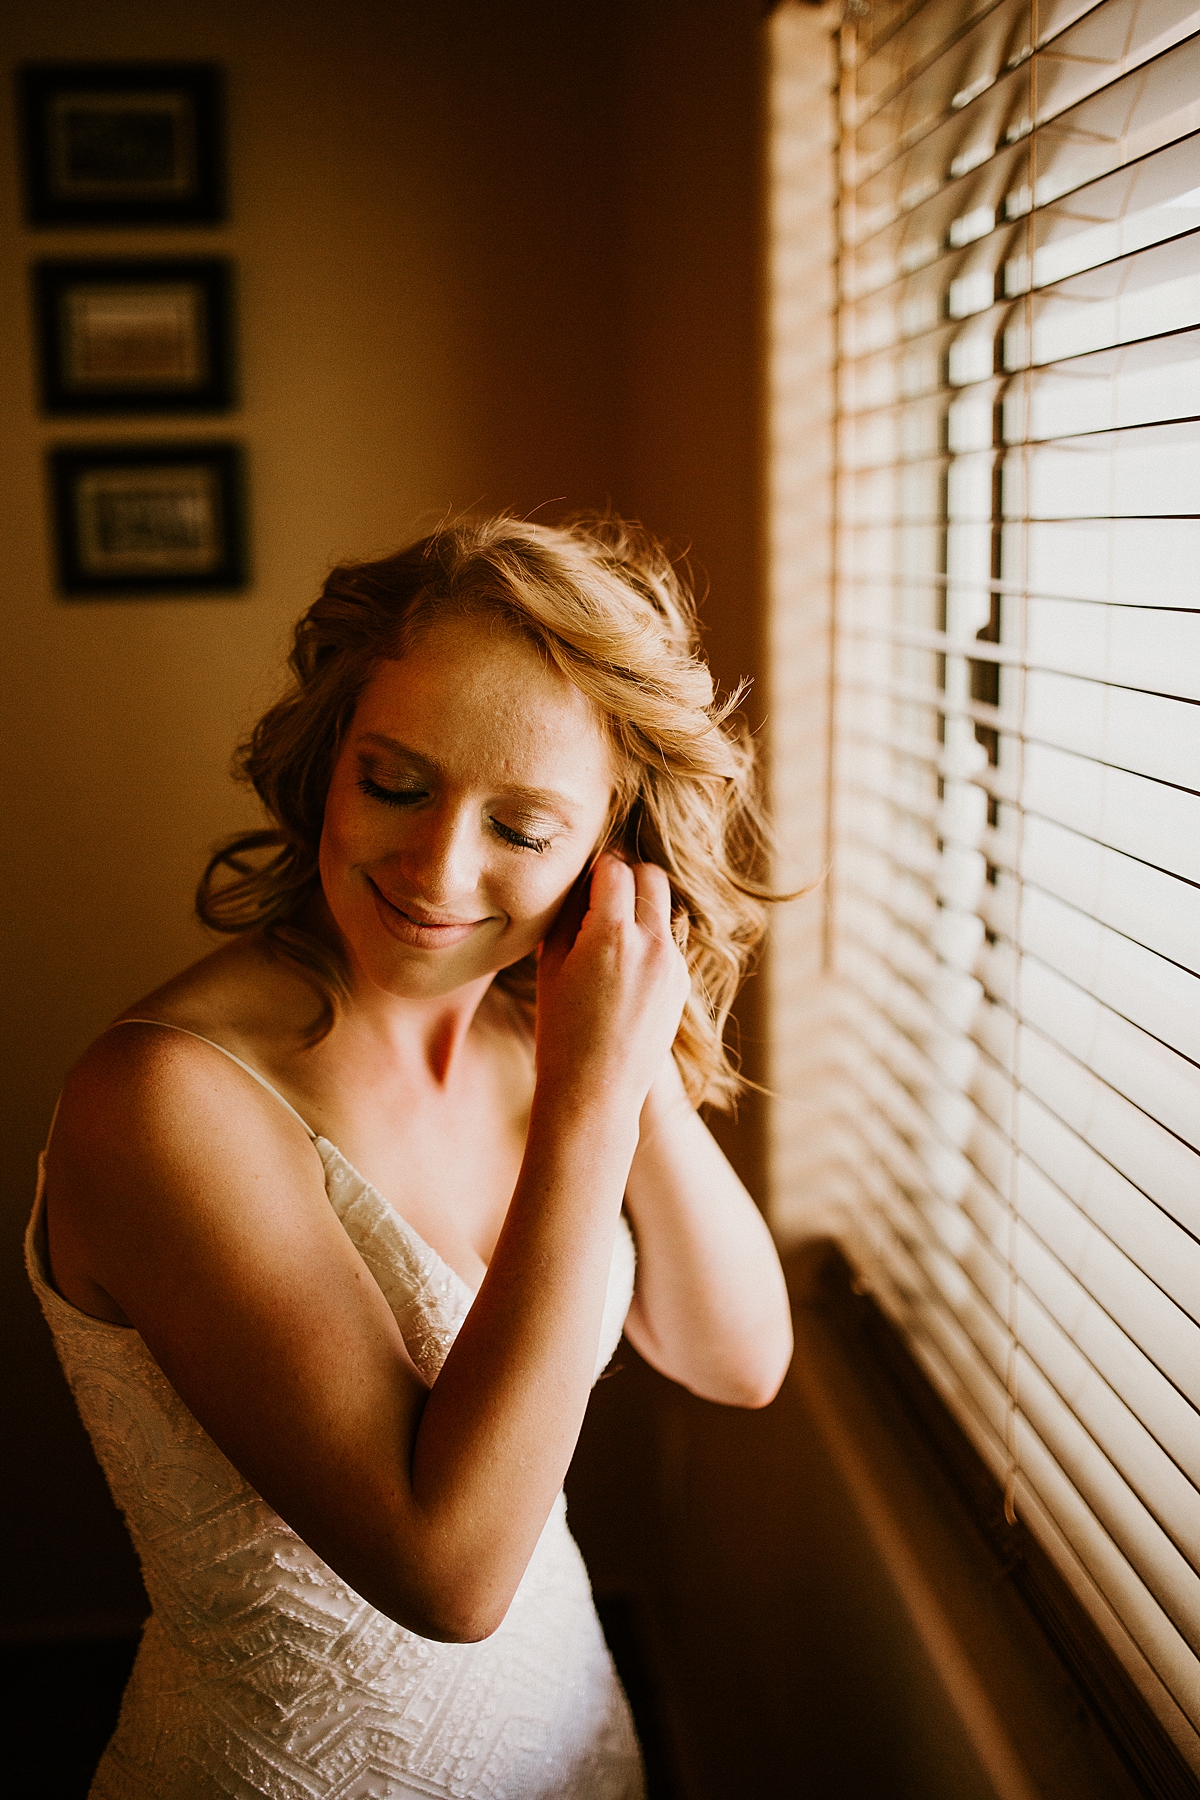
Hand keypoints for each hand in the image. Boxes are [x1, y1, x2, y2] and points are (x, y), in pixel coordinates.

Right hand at [534, 854, 689, 1111]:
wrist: (595, 1092)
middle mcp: (651, 944)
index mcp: (611, 935)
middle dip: (627, 877)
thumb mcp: (550, 966)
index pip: (614, 868)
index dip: (596, 868)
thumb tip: (582, 879)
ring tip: (608, 939)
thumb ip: (569, 915)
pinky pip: (668, 943)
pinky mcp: (682, 984)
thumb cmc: (560, 1031)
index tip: (583, 878)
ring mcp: (673, 965)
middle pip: (651, 876)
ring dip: (640, 910)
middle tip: (600, 895)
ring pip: (663, 909)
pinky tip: (623, 971)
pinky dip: (648, 942)